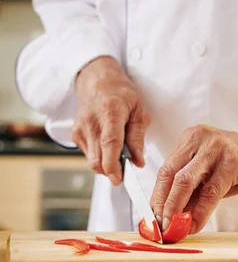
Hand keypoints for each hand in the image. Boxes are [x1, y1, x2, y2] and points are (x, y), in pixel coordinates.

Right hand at [72, 56, 150, 184]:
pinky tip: (106, 144)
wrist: (99, 83)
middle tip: (125, 169)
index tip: (119, 179)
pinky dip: (100, 156)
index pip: (109, 144)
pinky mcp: (75, 135)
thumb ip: (138, 138)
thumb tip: (138, 162)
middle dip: (111, 170)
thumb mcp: (140, 112)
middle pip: (97, 158)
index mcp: (110, 112)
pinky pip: (89, 155)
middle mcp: (91, 121)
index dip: (113, 165)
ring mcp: (80, 128)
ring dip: (106, 163)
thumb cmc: (123, 96)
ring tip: (118, 150)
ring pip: (92, 160)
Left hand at [150, 111, 237, 233]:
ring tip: (174, 229)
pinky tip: (195, 225)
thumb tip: (171, 218)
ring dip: (176, 209)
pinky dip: (200, 212)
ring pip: (185, 181)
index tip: (153, 220)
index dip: (156, 197)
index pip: (165, 170)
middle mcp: (200, 139)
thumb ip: (193, 192)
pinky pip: (211, 191)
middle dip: (162, 205)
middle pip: (170, 174)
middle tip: (160, 228)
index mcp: (190, 139)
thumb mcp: (212, 175)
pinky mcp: (233, 161)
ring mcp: (216, 148)